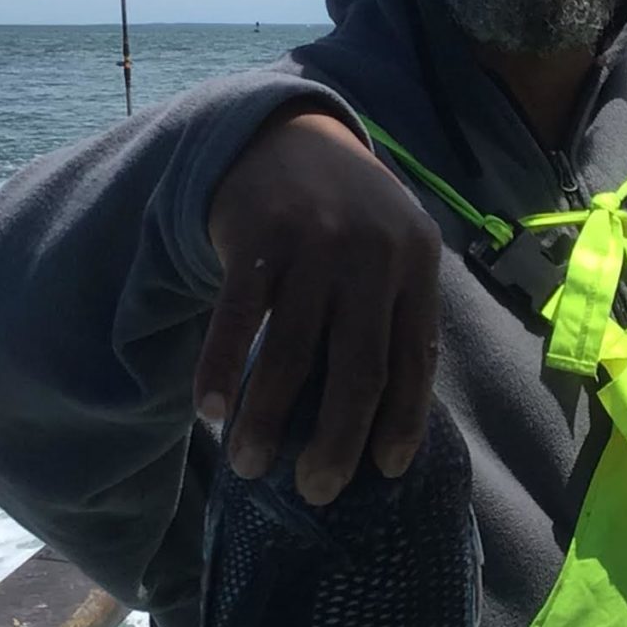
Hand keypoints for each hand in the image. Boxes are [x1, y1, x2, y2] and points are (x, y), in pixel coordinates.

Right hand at [198, 107, 442, 505]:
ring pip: (291, 355)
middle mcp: (370, 254)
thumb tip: (389, 423)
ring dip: (267, 421)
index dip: (402, 422)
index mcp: (416, 263)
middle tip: (317, 491)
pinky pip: (236, 320)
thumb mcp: (392, 251)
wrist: (286, 136)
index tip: (385, 471)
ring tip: (251, 466)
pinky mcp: (256, 237)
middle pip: (359, 369)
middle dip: (337, 442)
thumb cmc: (347, 217)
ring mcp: (313, 244)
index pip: (415, 359)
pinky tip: (210, 413)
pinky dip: (221, 371)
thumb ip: (396, 316)